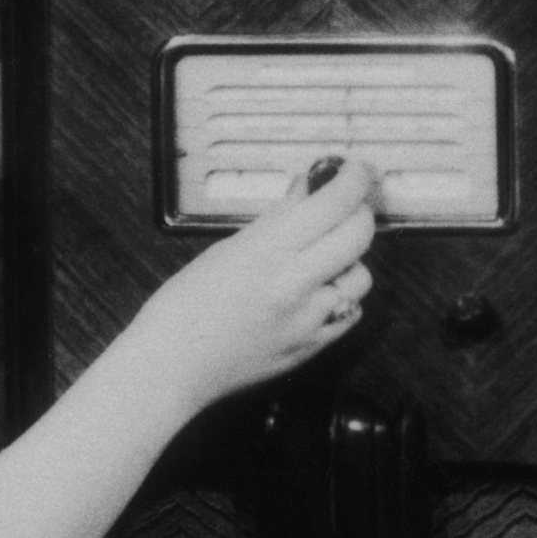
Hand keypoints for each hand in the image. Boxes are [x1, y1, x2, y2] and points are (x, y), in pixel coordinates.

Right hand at [135, 155, 377, 408]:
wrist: (174, 366)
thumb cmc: (186, 307)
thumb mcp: (228, 249)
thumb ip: (276, 220)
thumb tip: (307, 191)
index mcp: (268, 250)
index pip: (334, 203)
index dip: (353, 179)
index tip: (354, 171)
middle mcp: (295, 283)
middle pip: (359, 234)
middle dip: (358, 213)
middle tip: (345, 209)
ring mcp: (308, 319)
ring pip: (362, 276)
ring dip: (349, 261)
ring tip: (320, 260)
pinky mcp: (313, 347)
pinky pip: (352, 312)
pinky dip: (342, 298)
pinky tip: (316, 294)